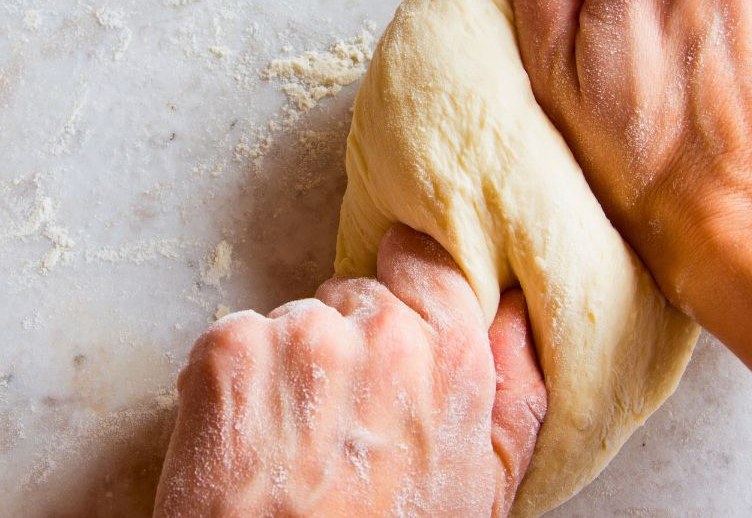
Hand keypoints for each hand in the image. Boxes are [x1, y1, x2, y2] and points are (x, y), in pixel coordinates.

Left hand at [154, 226, 546, 516]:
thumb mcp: (482, 489)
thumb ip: (517, 393)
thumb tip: (520, 311)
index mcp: (450, 359)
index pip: (424, 263)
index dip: (401, 292)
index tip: (383, 328)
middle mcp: (381, 333)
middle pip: (352, 297)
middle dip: (343, 347)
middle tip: (334, 426)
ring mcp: (301, 337)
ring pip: (293, 319)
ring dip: (287, 366)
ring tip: (288, 444)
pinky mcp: (231, 350)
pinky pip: (234, 335)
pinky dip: (231, 381)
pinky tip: (245, 442)